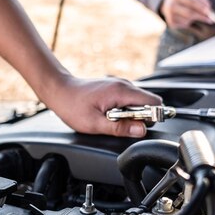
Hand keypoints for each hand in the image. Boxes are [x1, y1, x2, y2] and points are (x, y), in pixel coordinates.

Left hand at [44, 75, 162, 137]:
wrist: (59, 90)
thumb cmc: (72, 106)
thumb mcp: (95, 123)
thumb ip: (120, 128)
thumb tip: (141, 130)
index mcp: (121, 91)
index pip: (154, 102)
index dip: (153, 116)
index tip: (140, 126)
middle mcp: (124, 84)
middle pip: (148, 102)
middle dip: (141, 117)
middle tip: (121, 124)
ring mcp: (120, 85)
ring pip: (139, 102)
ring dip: (131, 114)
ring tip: (111, 118)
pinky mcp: (115, 88)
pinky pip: (129, 100)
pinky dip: (124, 109)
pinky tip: (109, 114)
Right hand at [161, 0, 212, 28]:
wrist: (167, 3)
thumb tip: (209, 6)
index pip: (191, 2)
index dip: (200, 7)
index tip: (209, 11)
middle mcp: (171, 6)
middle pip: (189, 14)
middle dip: (201, 17)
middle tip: (210, 20)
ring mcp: (170, 16)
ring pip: (188, 20)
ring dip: (195, 19)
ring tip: (195, 14)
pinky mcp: (171, 23)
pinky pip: (184, 25)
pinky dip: (189, 22)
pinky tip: (186, 17)